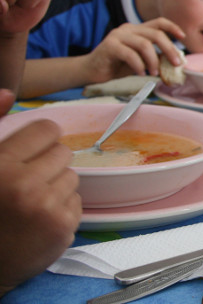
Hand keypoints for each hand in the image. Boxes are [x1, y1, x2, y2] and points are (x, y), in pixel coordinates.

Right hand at [0, 89, 80, 295]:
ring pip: (72, 176)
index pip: (45, 130)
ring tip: (30, 201)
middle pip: (63, 152)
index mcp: (0, 164)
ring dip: (56, 186)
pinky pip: (78, 202)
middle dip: (47, 163)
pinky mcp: (63, 227)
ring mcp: (46, 207)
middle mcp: (24, 184)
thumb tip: (8, 92)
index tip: (33, 148)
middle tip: (26, 181)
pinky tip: (39, 219)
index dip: (40, 138)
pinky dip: (62, 208)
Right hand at [81, 17, 185, 83]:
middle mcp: (128, 29)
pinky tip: (141, 73)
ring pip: (144, 44)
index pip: (158, 22)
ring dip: (153, 60)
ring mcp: (118, 36)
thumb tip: (174, 62)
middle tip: (176, 63)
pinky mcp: (109, 46)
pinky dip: (139, 65)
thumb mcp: (140, 60)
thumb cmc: (117, 65)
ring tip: (154, 73)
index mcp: (137, 29)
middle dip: (169, 49)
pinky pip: (130, 54)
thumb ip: (154, 57)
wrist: (91, 70)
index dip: (172, 28)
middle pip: (155, 34)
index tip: (182, 37)